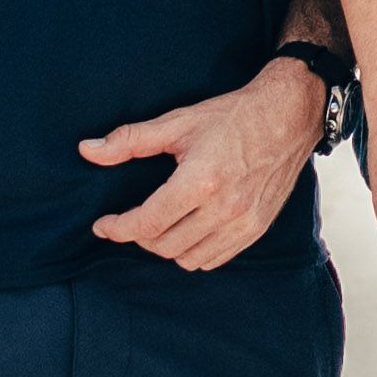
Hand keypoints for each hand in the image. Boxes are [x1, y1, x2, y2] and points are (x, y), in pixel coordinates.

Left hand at [85, 58, 326, 272]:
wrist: (289, 116)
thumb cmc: (231, 116)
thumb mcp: (177, 122)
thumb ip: (129, 140)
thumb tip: (87, 151)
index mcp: (201, 180)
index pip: (147, 222)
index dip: (118, 228)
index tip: (103, 225)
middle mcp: (224, 208)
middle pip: (164, 245)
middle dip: (140, 236)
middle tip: (132, 219)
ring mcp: (243, 222)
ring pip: (188, 259)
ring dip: (166, 247)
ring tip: (160, 225)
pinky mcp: (257, 228)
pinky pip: (214, 259)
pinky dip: (194, 252)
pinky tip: (188, 231)